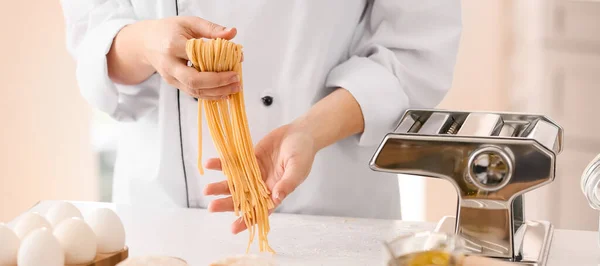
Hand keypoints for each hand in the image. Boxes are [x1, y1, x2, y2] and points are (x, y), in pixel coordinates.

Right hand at [108, 16, 240, 99]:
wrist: (146, 43)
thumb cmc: (169, 30)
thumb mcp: (189, 23)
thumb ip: (211, 28)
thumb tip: (232, 33)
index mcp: (173, 45)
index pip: (197, 56)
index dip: (217, 61)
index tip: (236, 63)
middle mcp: (169, 64)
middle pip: (194, 81)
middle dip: (218, 83)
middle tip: (236, 80)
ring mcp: (170, 77)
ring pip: (194, 91)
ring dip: (216, 92)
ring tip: (234, 88)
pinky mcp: (173, 84)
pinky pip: (192, 92)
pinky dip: (209, 94)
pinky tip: (224, 92)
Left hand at [203, 123, 316, 233]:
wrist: (300, 133)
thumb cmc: (304, 153)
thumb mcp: (298, 168)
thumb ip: (287, 183)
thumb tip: (276, 198)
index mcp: (275, 192)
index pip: (260, 211)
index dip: (247, 221)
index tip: (233, 228)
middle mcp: (262, 186)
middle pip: (242, 198)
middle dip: (227, 204)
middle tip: (211, 207)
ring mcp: (254, 172)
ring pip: (235, 183)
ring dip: (220, 187)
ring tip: (206, 189)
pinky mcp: (249, 159)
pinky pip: (233, 164)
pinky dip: (221, 164)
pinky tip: (209, 164)